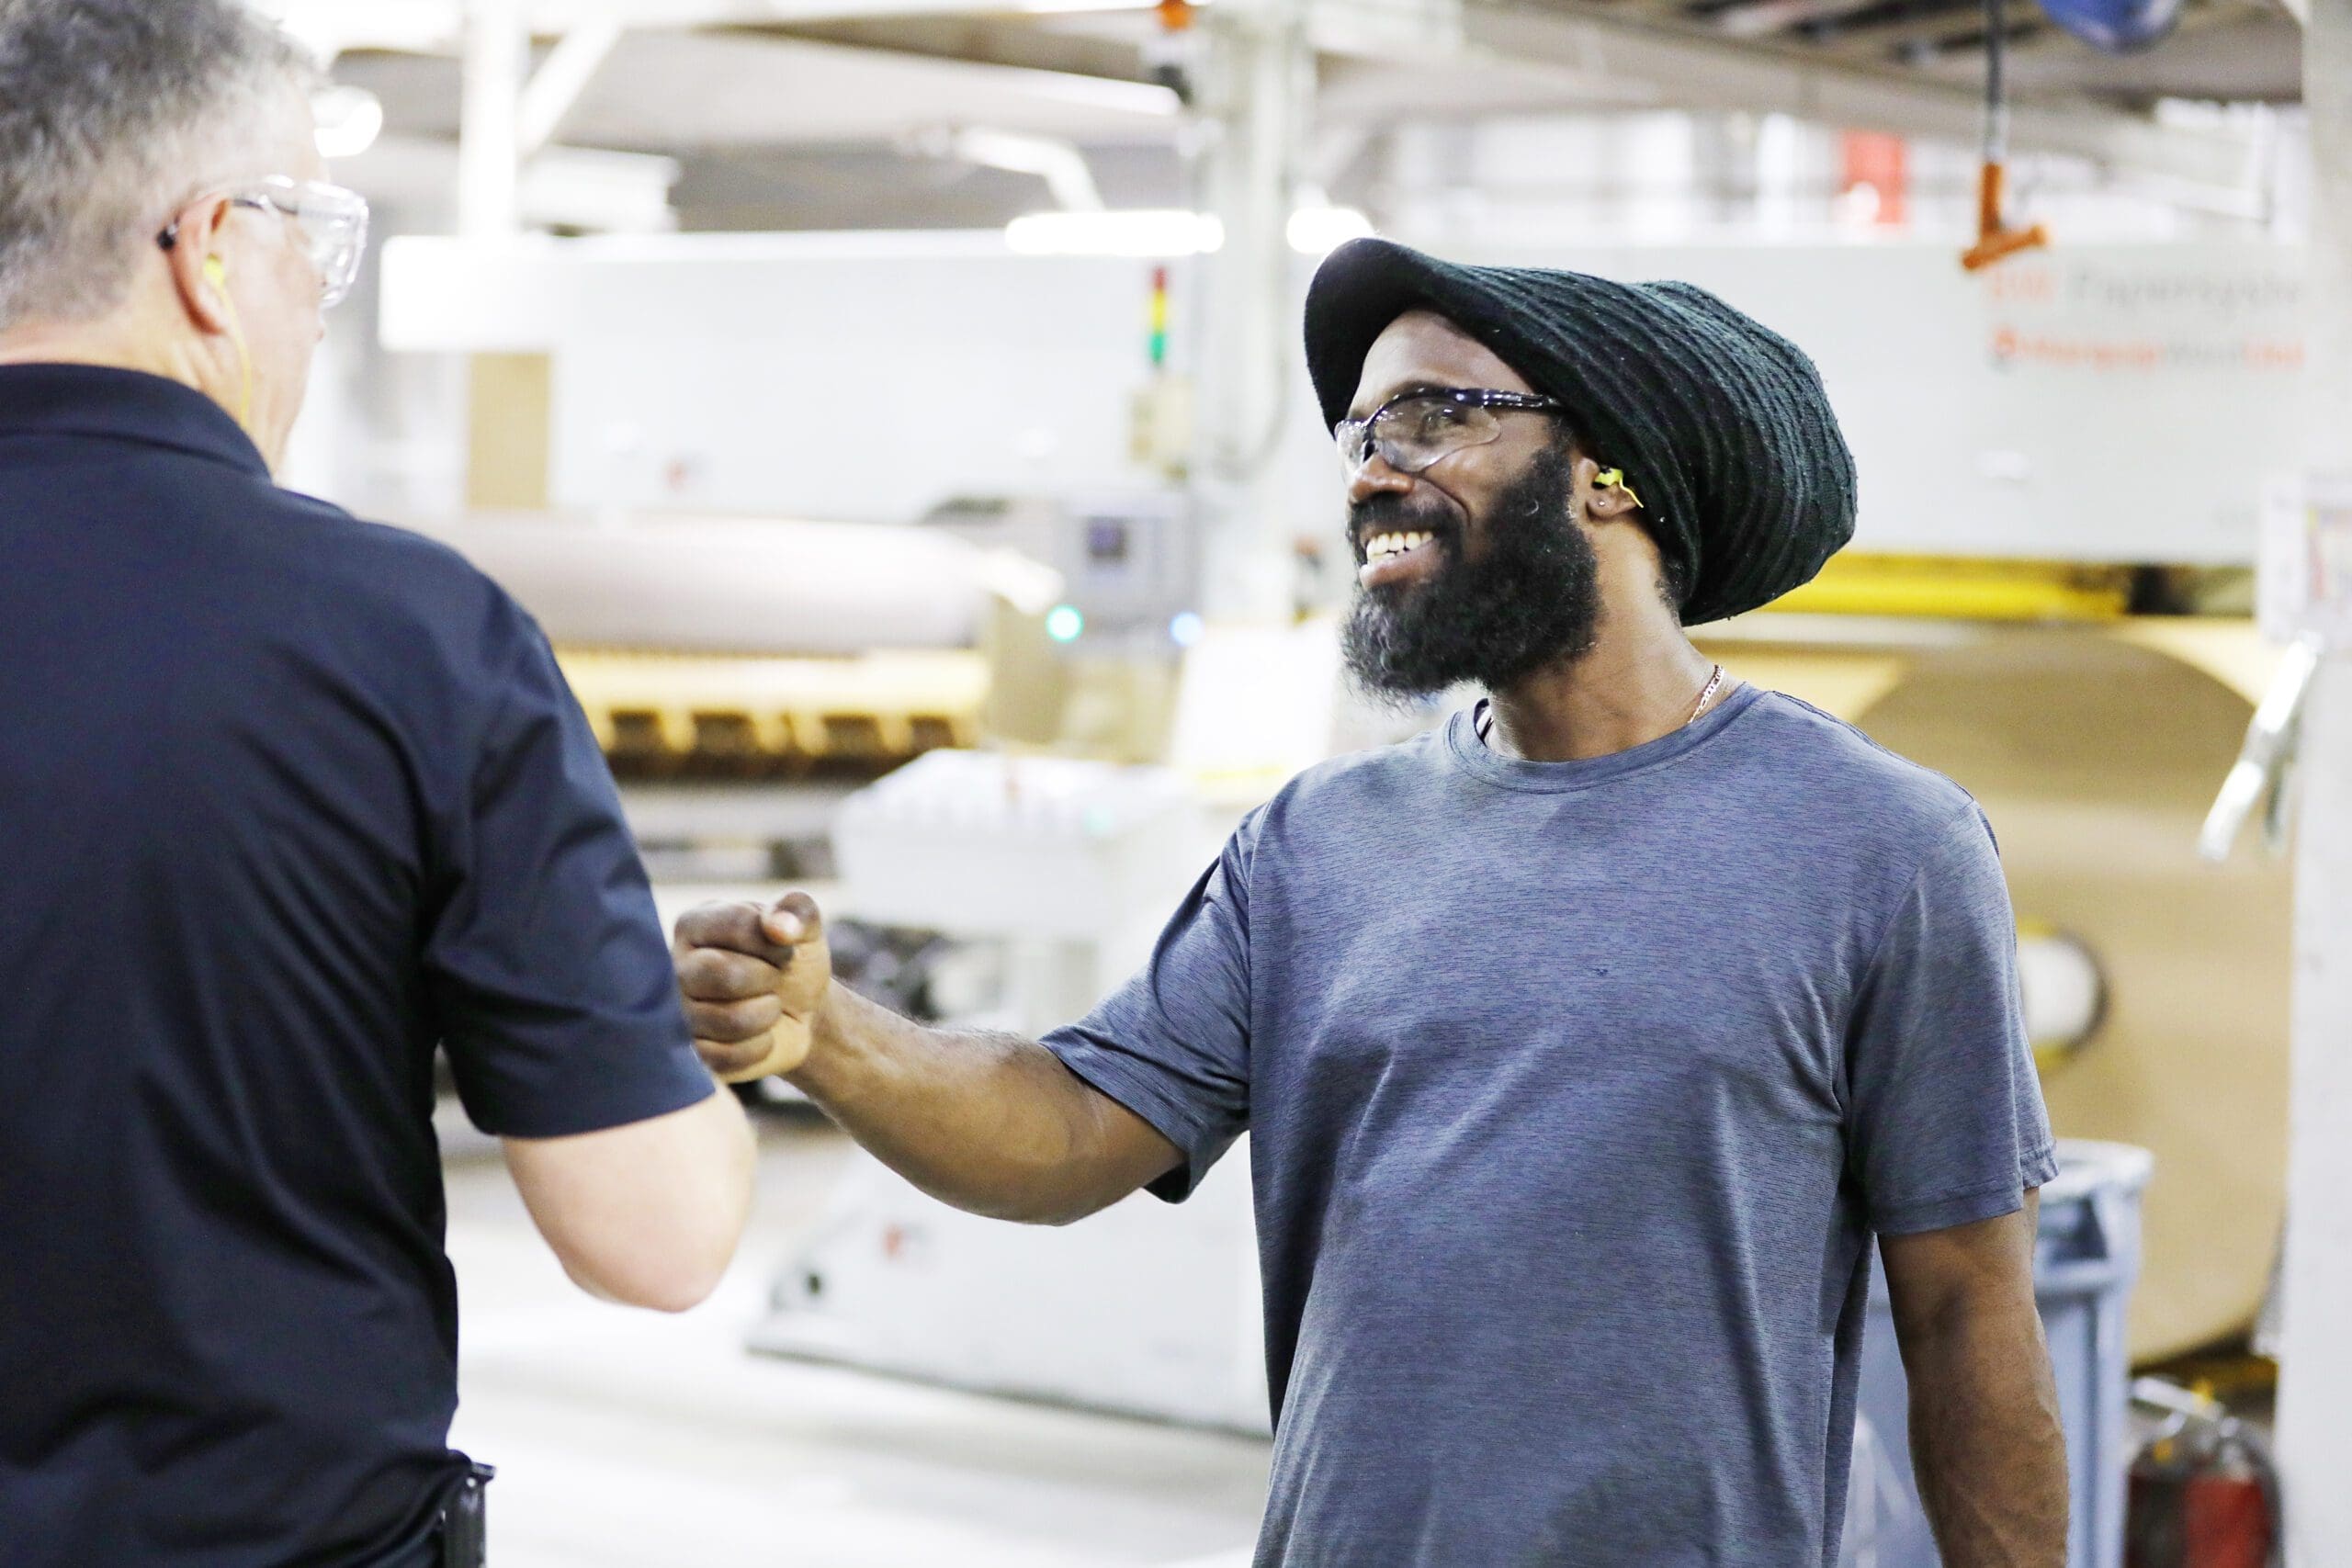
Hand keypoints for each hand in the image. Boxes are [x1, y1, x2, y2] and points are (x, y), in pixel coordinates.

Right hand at [672, 892, 833, 1082]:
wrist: (800, 1010)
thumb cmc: (791, 959)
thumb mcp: (805, 926)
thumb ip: (797, 911)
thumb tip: (780, 926)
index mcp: (693, 924)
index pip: (738, 927)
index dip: (776, 943)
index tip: (783, 949)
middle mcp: (672, 968)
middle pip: (724, 975)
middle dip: (768, 979)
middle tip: (774, 979)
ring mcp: (675, 1015)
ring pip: (731, 1020)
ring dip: (767, 1014)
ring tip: (767, 1006)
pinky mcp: (691, 1055)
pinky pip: (729, 1057)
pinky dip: (760, 1046)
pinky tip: (759, 1034)